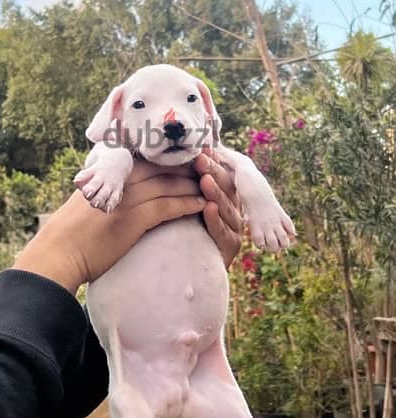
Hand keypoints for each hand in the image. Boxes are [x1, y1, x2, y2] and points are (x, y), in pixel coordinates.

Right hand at [14, 162, 204, 292]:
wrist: (58, 253)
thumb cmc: (71, 231)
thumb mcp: (89, 198)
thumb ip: (108, 187)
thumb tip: (121, 185)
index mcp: (110, 171)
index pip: (148, 157)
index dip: (172, 156)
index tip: (191, 156)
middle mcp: (120, 179)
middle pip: (164, 166)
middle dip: (189, 166)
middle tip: (210, 167)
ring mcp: (128, 197)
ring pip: (171, 184)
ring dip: (195, 184)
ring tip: (213, 185)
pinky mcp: (134, 219)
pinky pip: (169, 207)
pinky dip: (189, 204)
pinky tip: (203, 204)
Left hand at [193, 149, 242, 267]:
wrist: (189, 269)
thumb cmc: (187, 229)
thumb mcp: (190, 202)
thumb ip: (191, 183)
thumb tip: (183, 152)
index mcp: (225, 197)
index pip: (221, 175)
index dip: (213, 162)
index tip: (202, 148)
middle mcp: (234, 210)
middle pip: (226, 188)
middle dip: (213, 172)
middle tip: (201, 159)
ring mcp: (234, 229)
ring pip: (225, 208)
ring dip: (215, 193)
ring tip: (206, 180)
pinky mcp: (230, 246)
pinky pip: (221, 231)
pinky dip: (215, 219)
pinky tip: (208, 208)